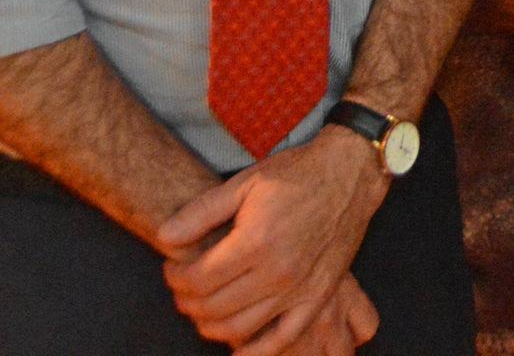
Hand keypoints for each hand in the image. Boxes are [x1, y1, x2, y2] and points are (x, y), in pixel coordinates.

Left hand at [157, 129, 385, 350]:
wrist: (349, 175)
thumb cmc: (295, 176)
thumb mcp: (244, 183)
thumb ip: (200, 212)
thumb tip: (163, 237)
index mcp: (256, 241)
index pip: (198, 279)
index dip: (176, 278)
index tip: (172, 269)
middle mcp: (277, 271)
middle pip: (213, 307)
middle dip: (187, 301)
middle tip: (182, 289)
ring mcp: (299, 289)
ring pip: (240, 328)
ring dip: (210, 326)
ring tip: (202, 310)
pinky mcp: (318, 297)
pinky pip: (283, 338)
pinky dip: (256, 352)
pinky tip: (237, 349)